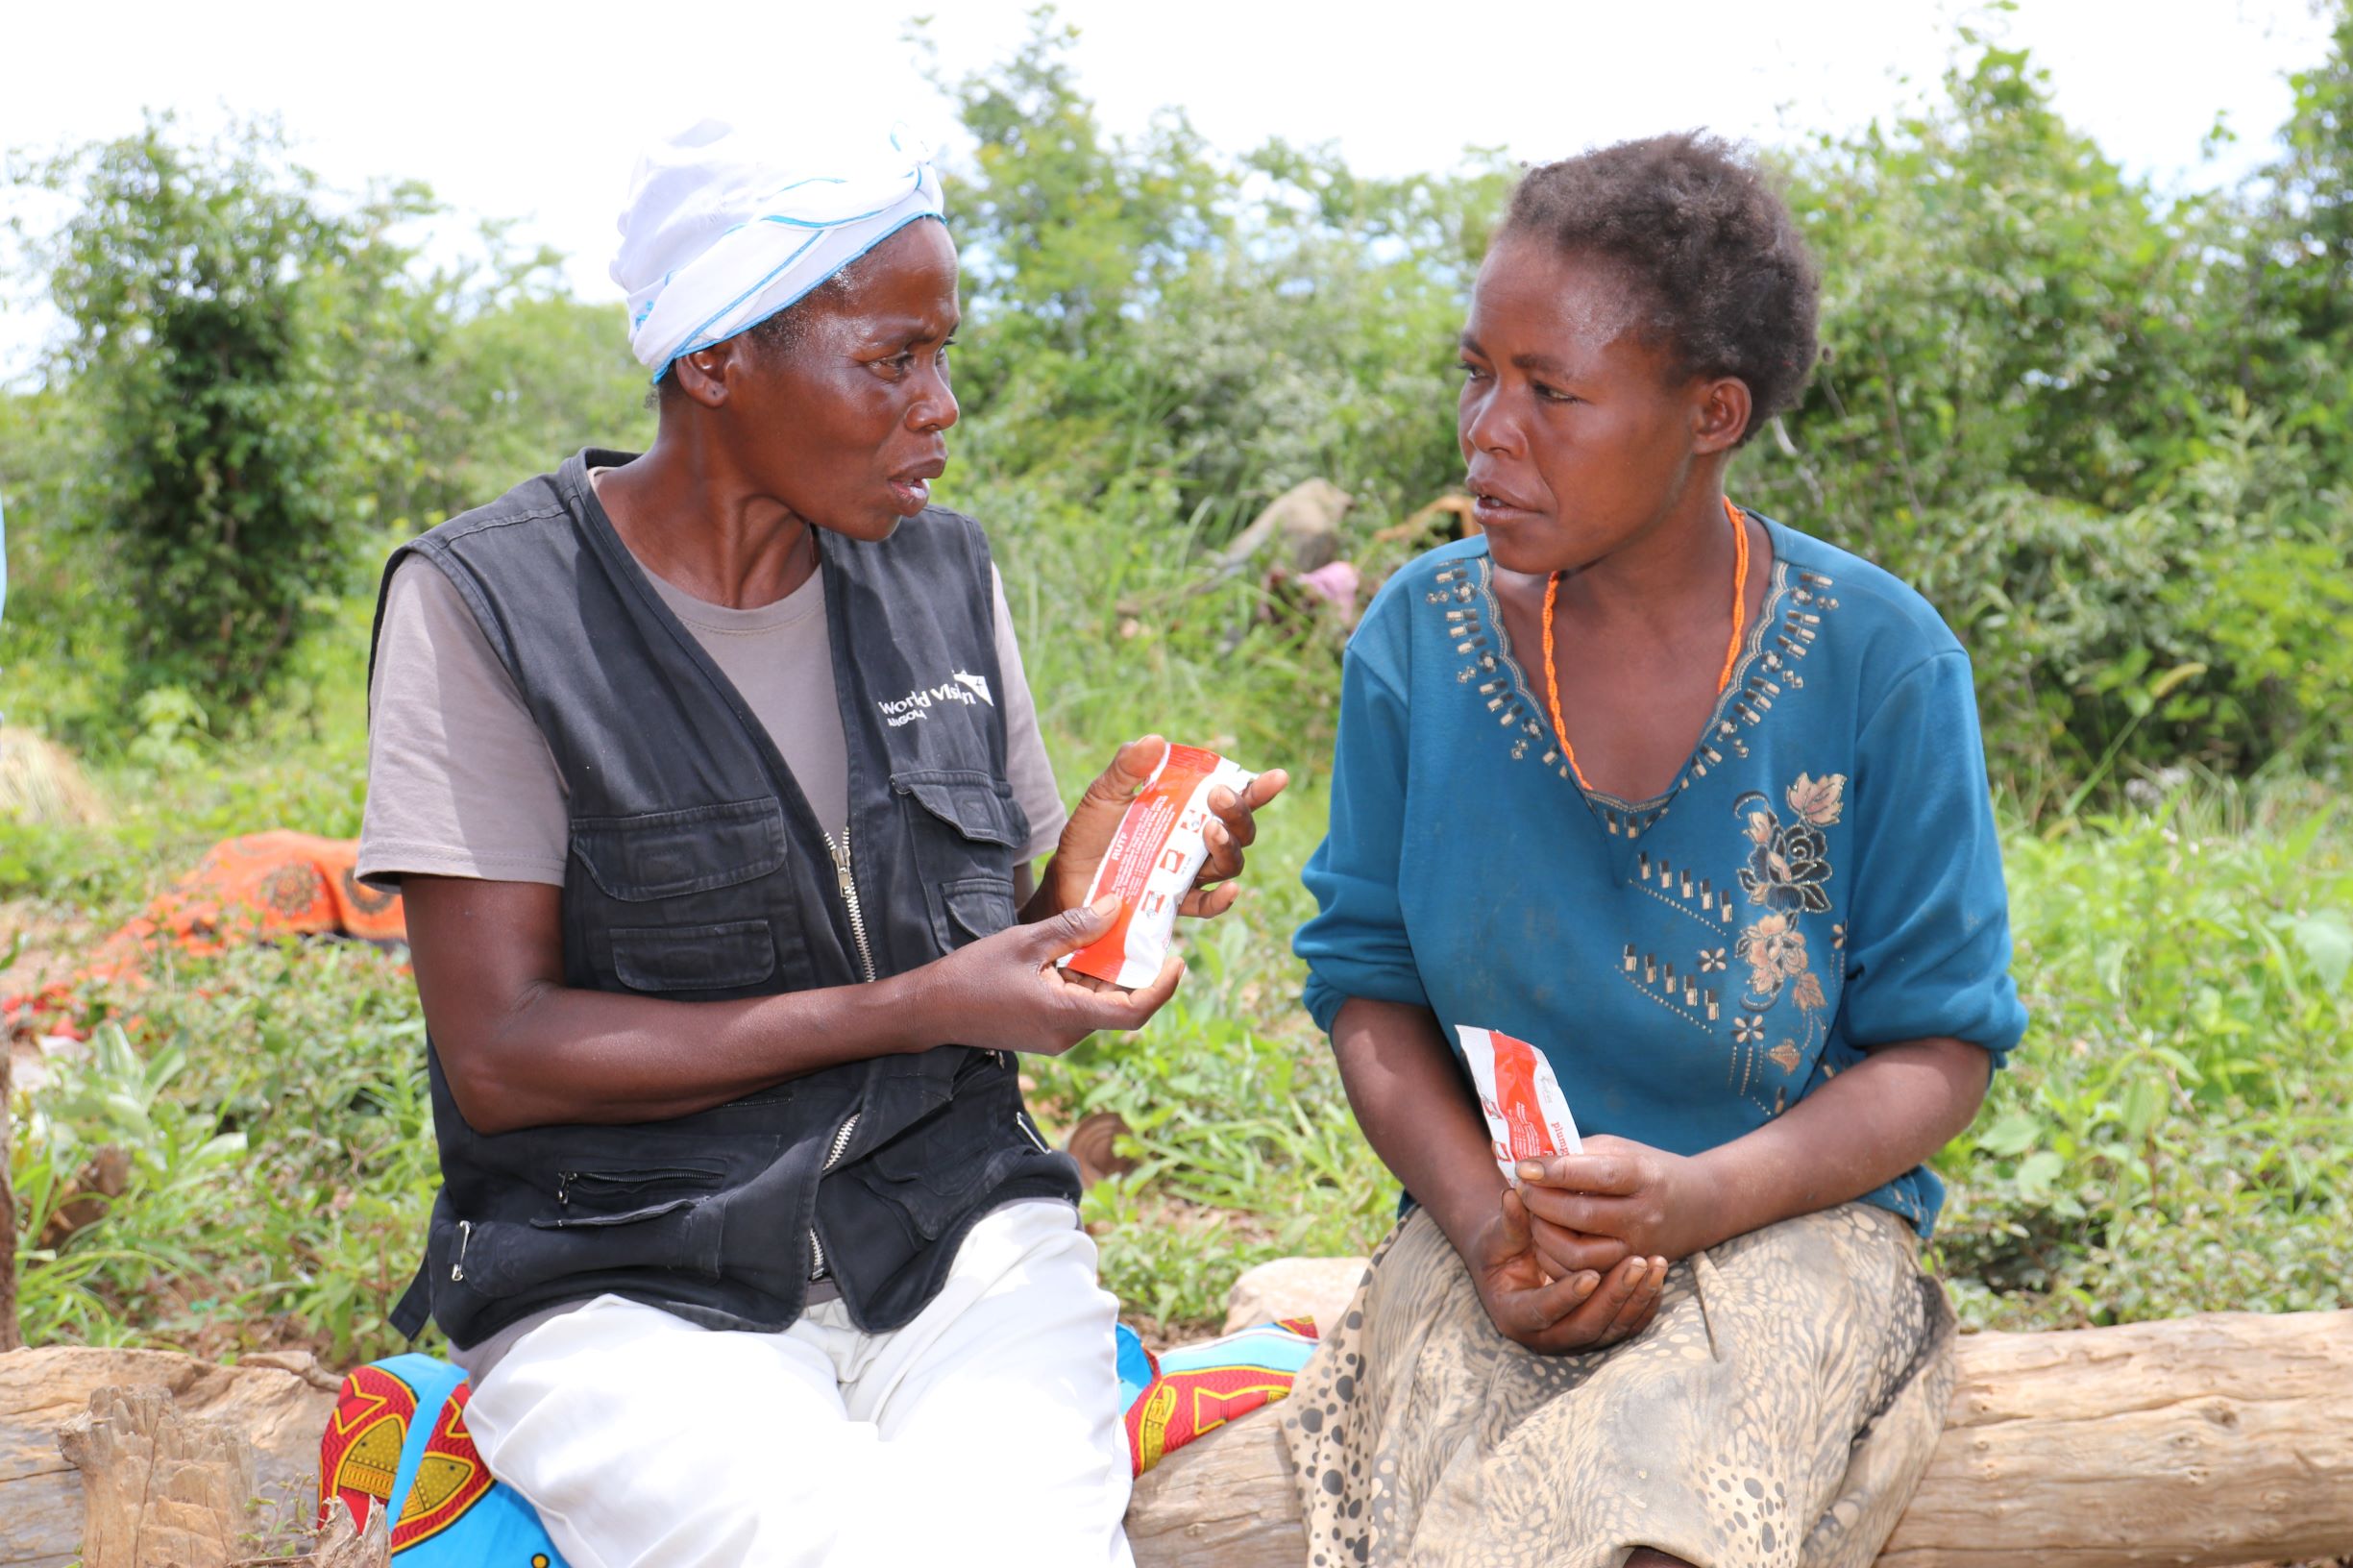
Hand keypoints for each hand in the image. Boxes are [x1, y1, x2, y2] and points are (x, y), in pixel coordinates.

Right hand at [910, 896, 1183, 1055]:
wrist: (930, 1010)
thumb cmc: (972, 975)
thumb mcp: (1025, 941)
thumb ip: (1074, 927)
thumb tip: (1117, 908)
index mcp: (1066, 1014)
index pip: (1133, 1011)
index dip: (1162, 988)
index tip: (1178, 960)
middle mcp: (1067, 1033)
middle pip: (1120, 1005)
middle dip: (1136, 969)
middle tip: (1147, 930)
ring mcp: (1057, 1036)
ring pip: (1100, 1004)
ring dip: (1110, 972)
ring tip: (1116, 931)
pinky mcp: (1046, 1031)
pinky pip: (1081, 1005)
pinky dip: (1089, 979)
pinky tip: (1084, 949)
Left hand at [1041, 735, 1289, 919]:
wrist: (1065, 878)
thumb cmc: (1090, 834)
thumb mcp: (1105, 794)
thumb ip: (1128, 767)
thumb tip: (1156, 740)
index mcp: (1187, 811)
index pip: (1232, 799)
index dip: (1259, 790)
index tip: (1276, 778)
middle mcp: (1196, 843)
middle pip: (1240, 832)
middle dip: (1239, 814)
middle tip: (1218, 798)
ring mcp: (1187, 874)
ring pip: (1229, 864)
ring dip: (1228, 847)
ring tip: (1210, 831)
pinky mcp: (1173, 904)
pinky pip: (1206, 906)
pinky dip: (1221, 900)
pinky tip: (1227, 890)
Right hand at [1463, 1185, 1666, 1354]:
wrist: (1512, 1267)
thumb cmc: (1501, 1250)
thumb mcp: (1499, 1237)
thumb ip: (1510, 1221)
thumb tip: (1513, 1195)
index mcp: (1514, 1316)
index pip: (1543, 1311)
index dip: (1566, 1295)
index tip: (1589, 1273)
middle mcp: (1546, 1337)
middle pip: (1585, 1326)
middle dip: (1613, 1296)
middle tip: (1635, 1263)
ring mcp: (1575, 1340)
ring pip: (1612, 1330)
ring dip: (1636, 1299)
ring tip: (1655, 1265)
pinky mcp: (1598, 1334)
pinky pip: (1627, 1327)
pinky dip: (1644, 1305)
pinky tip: (1657, 1276)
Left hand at [1514, 1135, 1721, 1264]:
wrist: (1698, 1206)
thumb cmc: (1646, 1169)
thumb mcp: (1618, 1149)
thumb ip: (1576, 1153)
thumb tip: (1525, 1160)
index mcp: (1644, 1176)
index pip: (1598, 1175)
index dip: (1556, 1171)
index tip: (1524, 1167)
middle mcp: (1644, 1216)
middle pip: (1582, 1215)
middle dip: (1541, 1202)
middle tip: (1522, 1188)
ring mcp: (1638, 1248)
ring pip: (1578, 1254)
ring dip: (1543, 1234)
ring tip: (1533, 1214)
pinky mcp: (1628, 1272)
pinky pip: (1582, 1275)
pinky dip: (1554, 1259)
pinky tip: (1544, 1238)